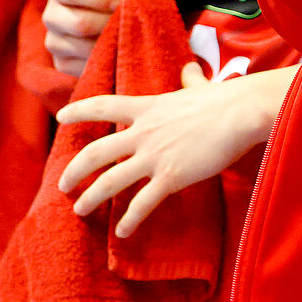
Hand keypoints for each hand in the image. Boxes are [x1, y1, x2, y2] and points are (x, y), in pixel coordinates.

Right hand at [43, 0, 135, 77]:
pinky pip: (85, 67)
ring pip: (85, 48)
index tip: (119, 2)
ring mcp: (53, 42)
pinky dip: (104, 59)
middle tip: (127, 22)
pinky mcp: (60, 63)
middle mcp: (50, 15)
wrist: (98, 14)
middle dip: (109, 23)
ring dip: (110, 43)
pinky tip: (114, 49)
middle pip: (80, 24)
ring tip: (124, 35)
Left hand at [55, 63, 282, 236]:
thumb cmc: (224, 99)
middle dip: (75, 170)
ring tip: (80, 211)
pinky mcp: (172, 176)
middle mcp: (143, 132)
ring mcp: (155, 155)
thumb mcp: (199, 86)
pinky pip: (143, 203)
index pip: (103, 105)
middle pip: (96, 152)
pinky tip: (121, 232)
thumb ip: (189, 80)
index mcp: (147, 107)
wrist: (240, 113)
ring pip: (111, 181)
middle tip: (63, 185)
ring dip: (91, 198)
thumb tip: (191, 69)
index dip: (80, 110)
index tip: (61, 116)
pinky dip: (130, 220)